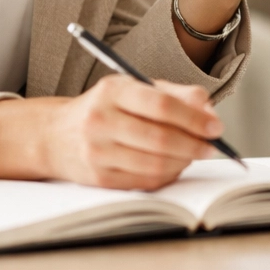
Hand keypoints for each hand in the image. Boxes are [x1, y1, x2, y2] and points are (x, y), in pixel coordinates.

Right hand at [0, 74, 222, 190]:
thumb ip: (174, 94)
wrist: (55, 136)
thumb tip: (209, 111)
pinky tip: (174, 165)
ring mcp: (97, 152)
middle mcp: (100, 120)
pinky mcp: (98, 178)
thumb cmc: (105, 108)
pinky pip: (144, 181)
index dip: (193, 118)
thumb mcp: (134, 88)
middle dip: (194, 144)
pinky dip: (167, 175)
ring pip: (154, 164)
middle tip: (212, 146)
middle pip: (160, 139)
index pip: (160, 105)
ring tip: (194, 154)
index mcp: (112, 91)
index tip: (215, 126)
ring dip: (183, 162)